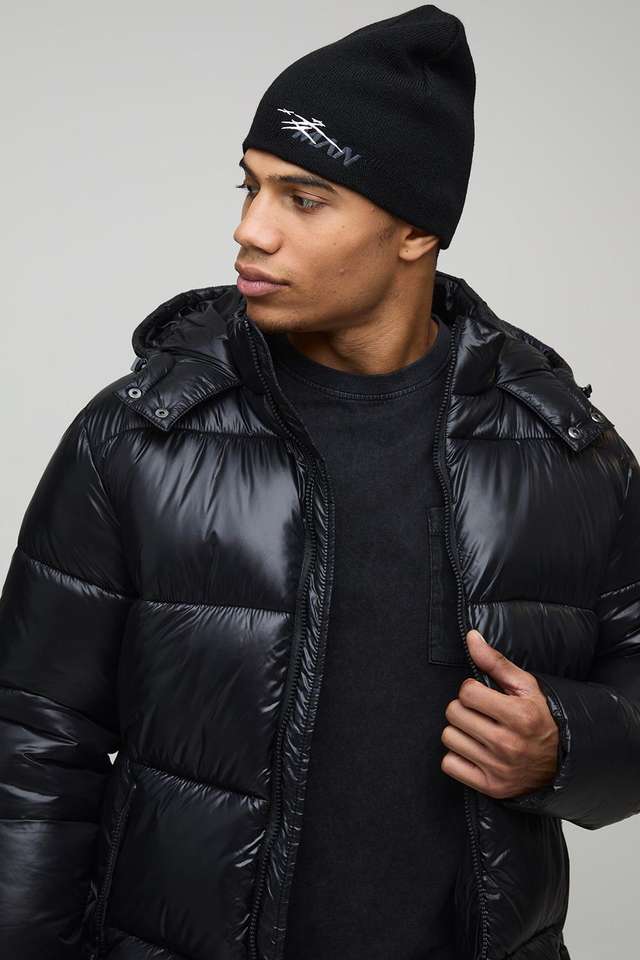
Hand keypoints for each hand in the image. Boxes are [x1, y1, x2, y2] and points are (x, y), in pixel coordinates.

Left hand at [440, 629, 559, 798]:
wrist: (561, 763)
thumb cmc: (540, 719)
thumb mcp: (526, 686)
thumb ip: (495, 661)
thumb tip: (471, 637)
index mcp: (519, 716)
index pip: (467, 692)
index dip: (472, 690)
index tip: (484, 696)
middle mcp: (508, 744)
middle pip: (453, 714)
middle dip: (463, 709)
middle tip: (480, 713)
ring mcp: (498, 768)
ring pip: (449, 738)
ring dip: (459, 732)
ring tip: (478, 731)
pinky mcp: (490, 786)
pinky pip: (449, 765)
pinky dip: (457, 757)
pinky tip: (474, 751)